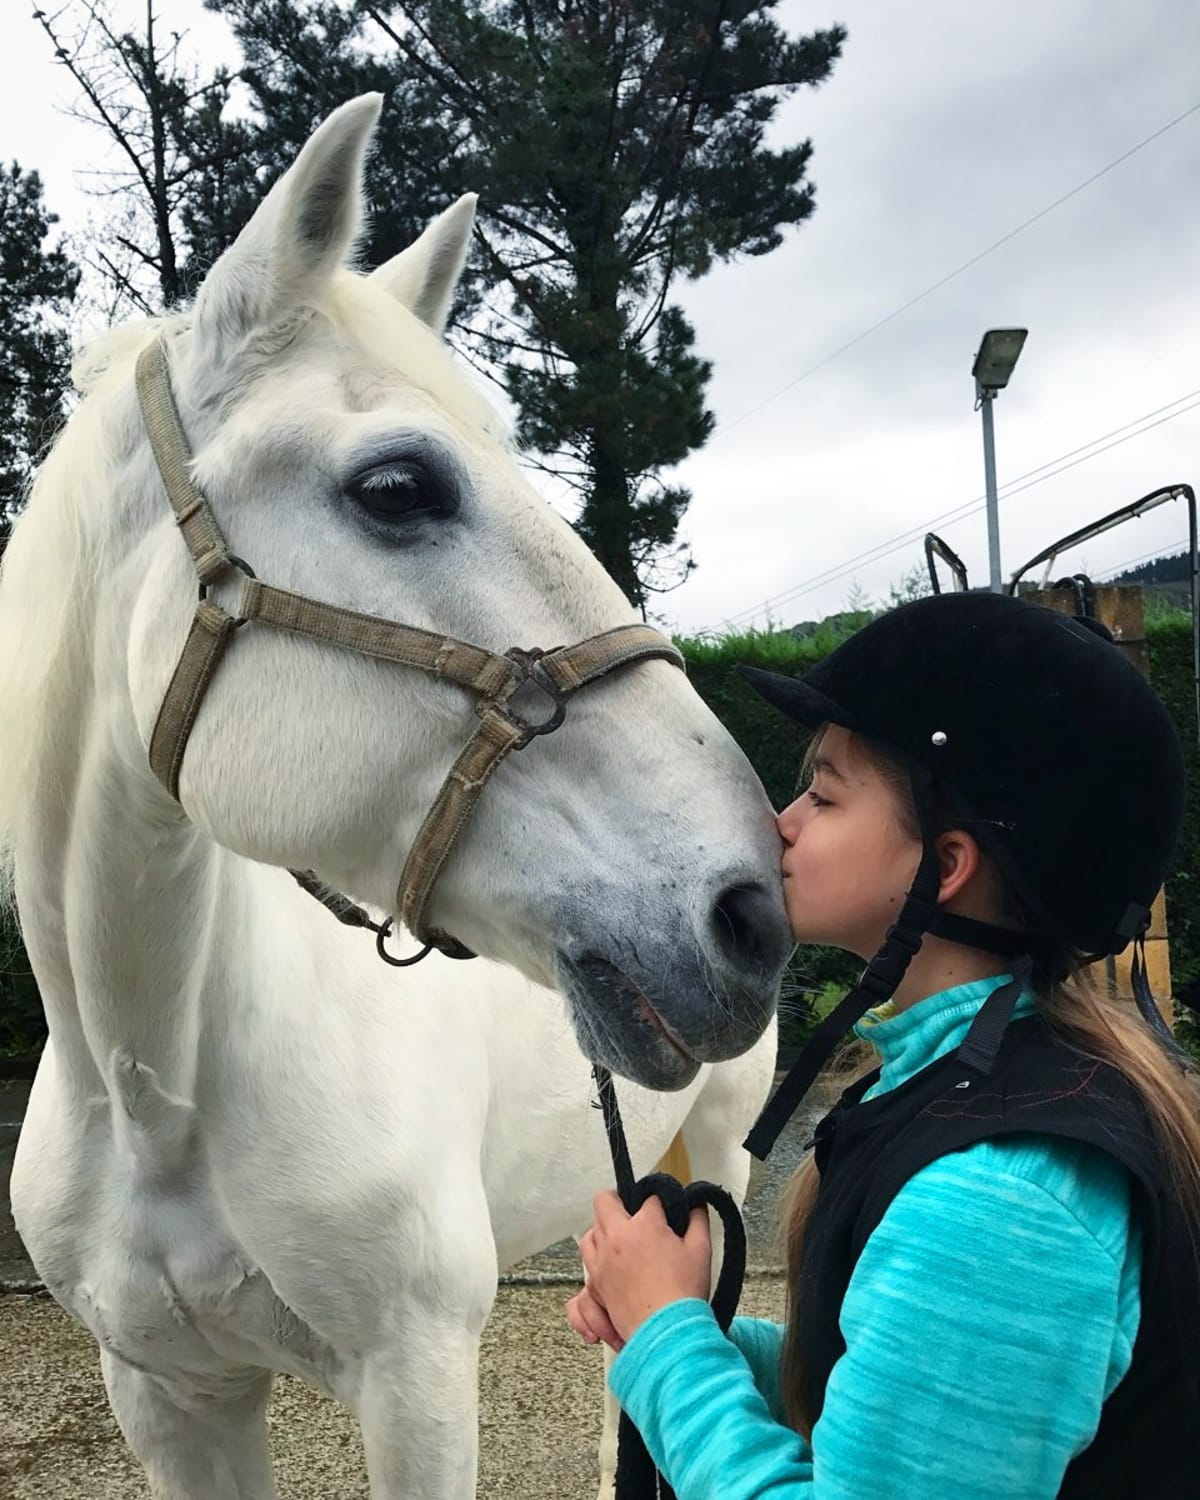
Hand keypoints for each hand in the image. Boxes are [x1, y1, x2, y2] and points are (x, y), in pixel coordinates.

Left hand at [569, 1189, 711, 1346]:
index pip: (649, 1199)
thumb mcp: (701, 1250)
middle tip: (632, 1214)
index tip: (665, 1211)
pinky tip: (601, 1279)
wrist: (668, 1336)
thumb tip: (696, 1206)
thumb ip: (697, 1220)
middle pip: (605, 1203)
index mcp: (643, 1225)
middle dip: (618, 1202)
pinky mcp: (595, 1289)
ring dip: (600, 1235)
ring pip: (588, 1236)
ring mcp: (601, 1264)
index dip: (659, 1203)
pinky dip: (589, 1278)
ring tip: (618, 1243)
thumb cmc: (683, 1295)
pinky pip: (581, 1277)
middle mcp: (616, 1239)